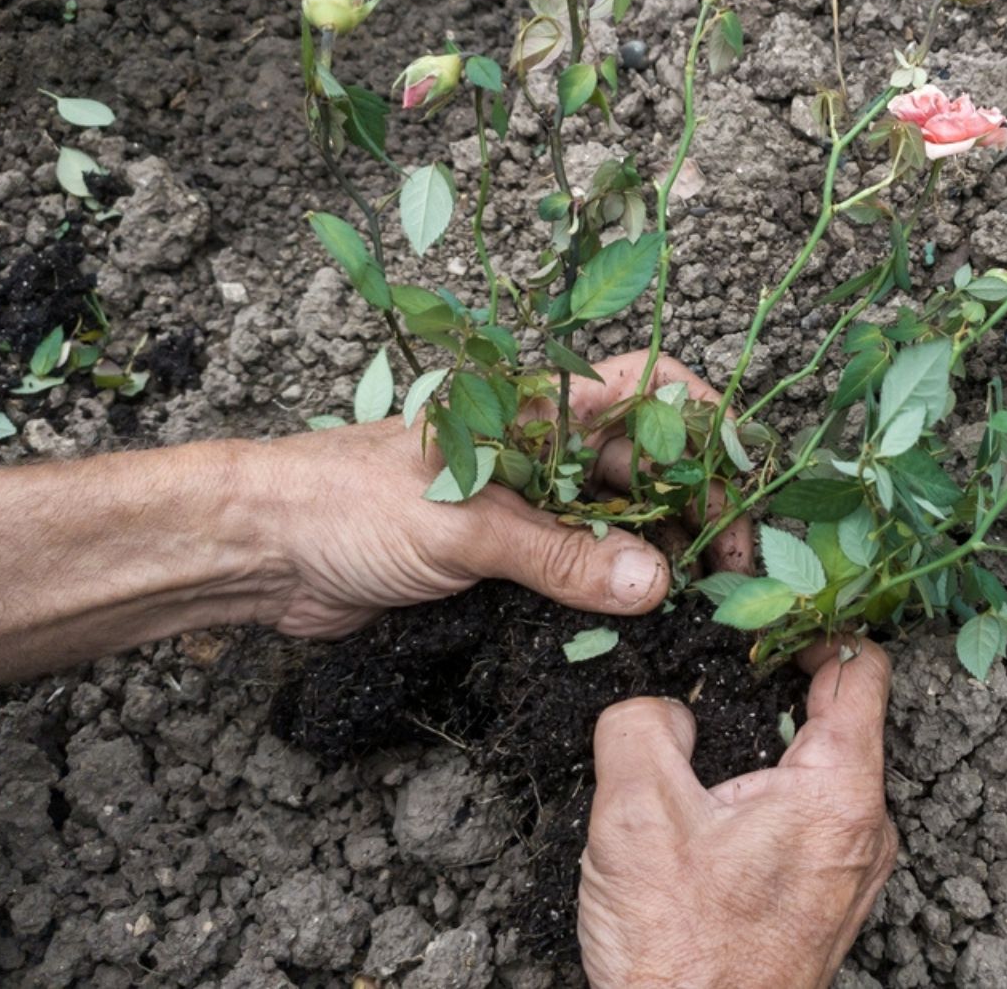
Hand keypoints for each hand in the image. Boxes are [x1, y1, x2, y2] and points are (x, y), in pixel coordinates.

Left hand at [259, 350, 751, 637]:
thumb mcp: (463, 527)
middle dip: (696, 506)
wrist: (261, 551)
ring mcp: (523, 504)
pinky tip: (640, 618)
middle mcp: (540, 451)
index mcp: (535, 410)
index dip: (702, 420)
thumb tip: (653, 583)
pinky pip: (577, 567)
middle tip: (730, 569)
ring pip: (617, 520)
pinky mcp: (502, 556)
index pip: (643, 390)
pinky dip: (612, 589)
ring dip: (659, 554)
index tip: (746, 474)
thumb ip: (559, 556)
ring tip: (698, 600)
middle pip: (645, 465)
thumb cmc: (347, 504)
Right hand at [578, 640, 897, 988]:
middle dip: (775, 691)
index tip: (768, 617)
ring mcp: (852, 870)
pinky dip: (767, 800)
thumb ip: (643, 726)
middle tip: (715, 681)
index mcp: (841, 792)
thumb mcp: (635, 815)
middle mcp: (866, 828)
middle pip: (839, 718)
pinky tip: (711, 819)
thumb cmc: (682, 956)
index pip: (861, 668)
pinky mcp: (826, 901)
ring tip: (703, 758)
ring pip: (819, 773)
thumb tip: (661, 709)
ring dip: (765, 752)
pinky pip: (809, 821)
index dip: (814, 626)